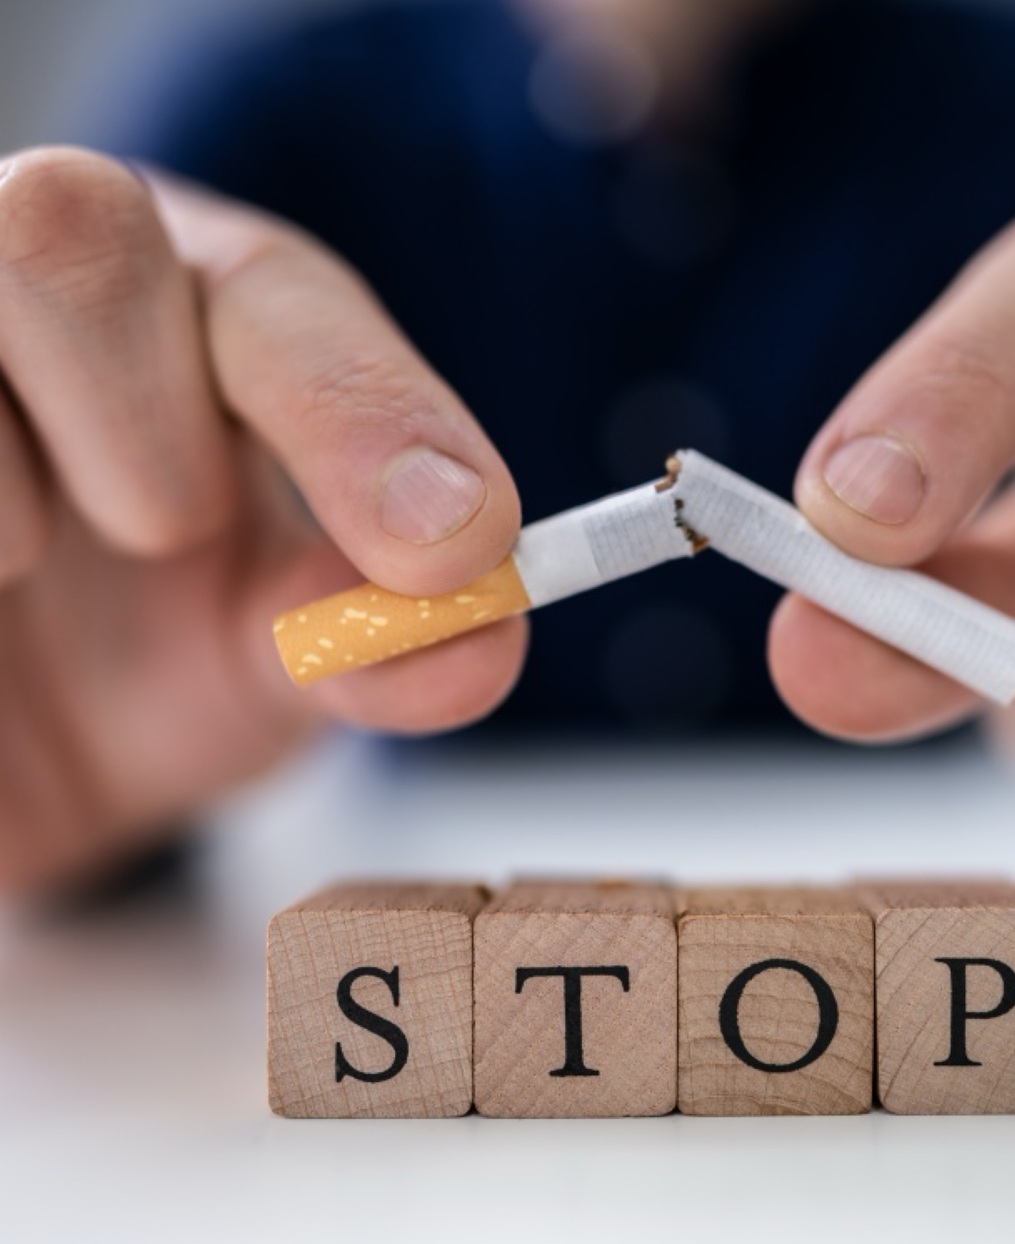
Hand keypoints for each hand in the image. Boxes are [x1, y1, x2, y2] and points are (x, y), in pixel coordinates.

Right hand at [0, 149, 524, 897]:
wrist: (1, 759)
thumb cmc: (130, 681)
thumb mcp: (266, 664)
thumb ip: (371, 644)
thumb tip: (479, 641)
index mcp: (182, 320)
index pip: (273, 299)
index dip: (364, 416)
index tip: (458, 549)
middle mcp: (38, 294)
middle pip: (71, 225)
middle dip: (138, 418)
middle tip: (160, 536)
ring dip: (4, 497)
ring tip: (26, 575)